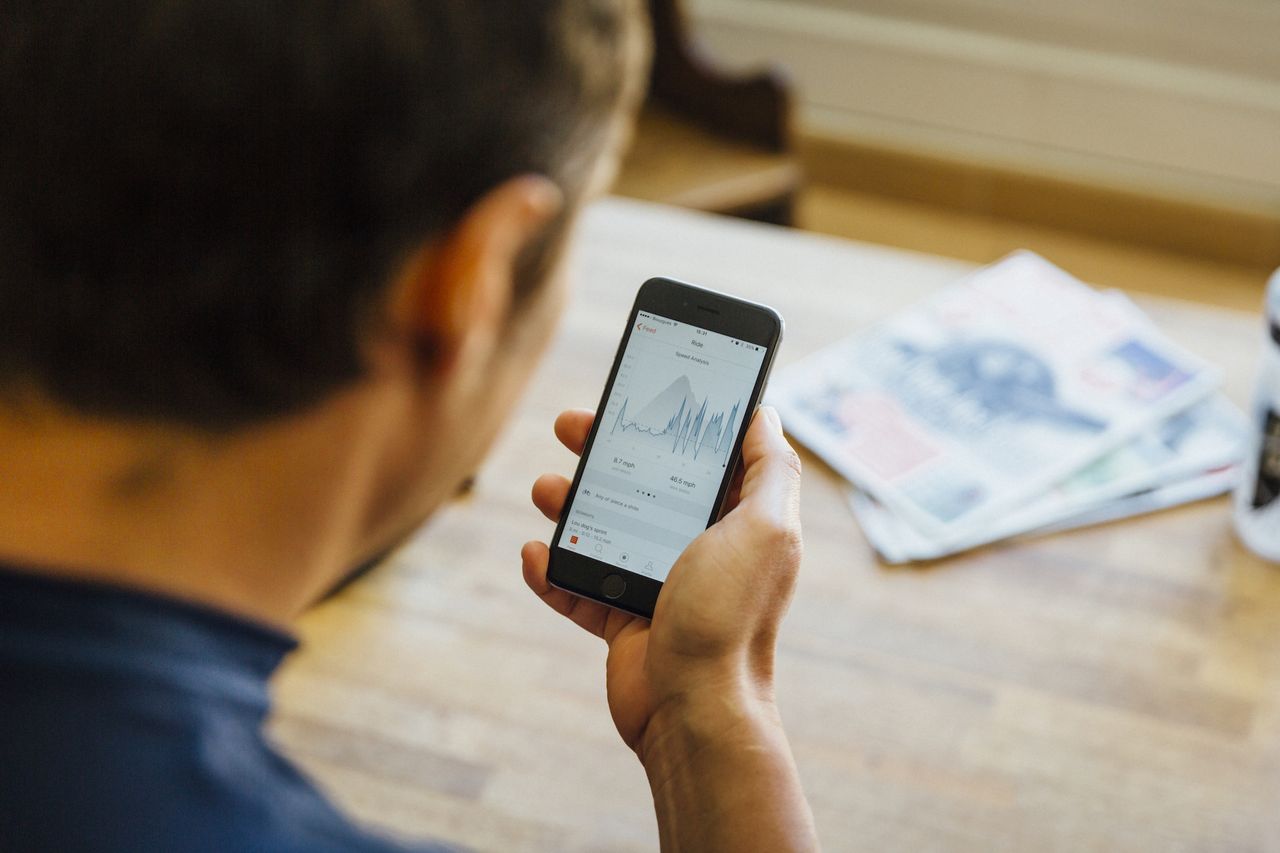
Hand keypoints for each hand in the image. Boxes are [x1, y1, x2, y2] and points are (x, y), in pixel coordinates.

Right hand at [521, 406, 802, 758]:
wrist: (695, 710)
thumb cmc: (729, 616)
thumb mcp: (766, 528)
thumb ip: (769, 468)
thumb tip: (764, 413)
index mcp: (738, 522)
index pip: (704, 455)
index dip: (673, 420)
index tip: (638, 389)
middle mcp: (701, 549)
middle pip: (645, 484)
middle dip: (605, 452)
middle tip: (569, 425)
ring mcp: (660, 585)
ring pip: (606, 530)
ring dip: (570, 505)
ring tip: (544, 489)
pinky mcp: (625, 622)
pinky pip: (579, 587)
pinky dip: (552, 571)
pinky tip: (532, 554)